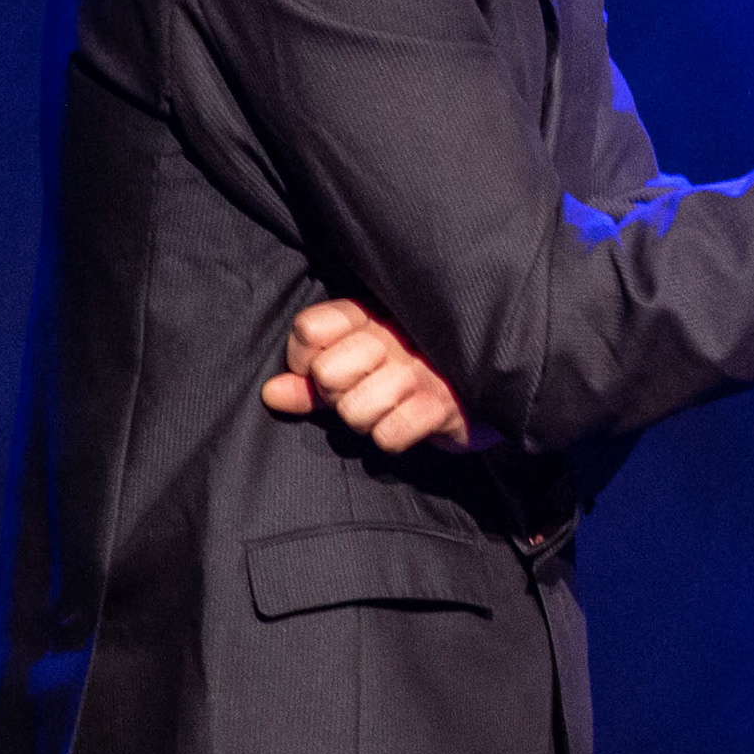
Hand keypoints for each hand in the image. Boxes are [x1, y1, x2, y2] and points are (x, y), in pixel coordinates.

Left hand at [260, 298, 475, 453]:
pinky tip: (407, 423)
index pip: (309, 328)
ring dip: (365, 421)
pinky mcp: (443, 405)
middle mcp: (393, 336)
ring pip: (354, 410)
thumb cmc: (407, 376)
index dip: (302, 359)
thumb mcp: (354, 370)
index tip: (319, 371)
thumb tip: (270, 394)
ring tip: (387, 409)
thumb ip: (309, 383)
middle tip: (361, 392)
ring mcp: (421, 371)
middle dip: (335, 396)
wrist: (483, 389)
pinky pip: (388, 434)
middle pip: (326, 373)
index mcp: (368, 316)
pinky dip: (392, 437)